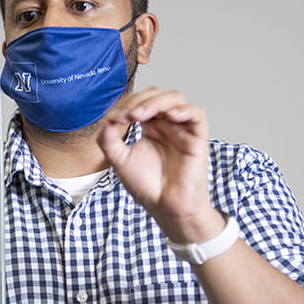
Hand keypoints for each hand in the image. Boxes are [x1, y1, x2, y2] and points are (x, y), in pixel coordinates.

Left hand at [97, 87, 222, 242]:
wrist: (166, 208)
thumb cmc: (147, 186)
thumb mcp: (119, 160)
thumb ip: (109, 140)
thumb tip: (107, 119)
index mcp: (149, 127)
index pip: (139, 102)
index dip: (126, 105)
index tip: (115, 119)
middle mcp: (166, 125)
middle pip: (156, 95)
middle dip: (139, 100)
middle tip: (127, 116)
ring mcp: (182, 130)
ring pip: (175, 99)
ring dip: (156, 102)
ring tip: (140, 115)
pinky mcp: (197, 138)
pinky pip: (197, 115)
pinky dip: (184, 110)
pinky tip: (169, 116)